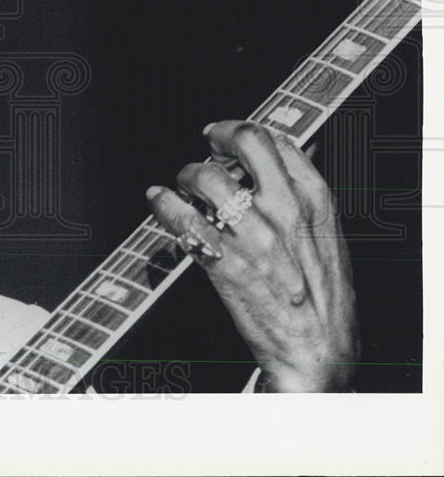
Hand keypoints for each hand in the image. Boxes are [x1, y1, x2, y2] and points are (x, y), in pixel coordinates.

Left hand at [146, 120, 358, 391]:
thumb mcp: (326, 236)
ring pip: (206, 177)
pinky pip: (183, 219)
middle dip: (218, 136)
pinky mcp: (224, 263)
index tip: (227, 138)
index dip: (243, 133)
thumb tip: (278, 161)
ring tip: (183, 185)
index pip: (276, 141)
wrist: (317, 351)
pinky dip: (163, 204)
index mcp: (314, 200)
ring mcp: (253, 235)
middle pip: (245, 141)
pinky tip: (159, 201)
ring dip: (187, 175)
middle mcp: (284, 210)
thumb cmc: (322, 297)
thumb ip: (301, 197)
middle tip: (205, 147)